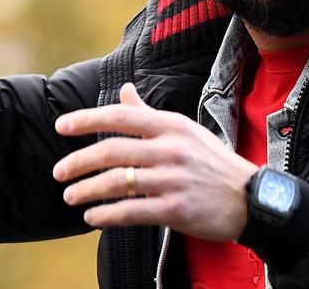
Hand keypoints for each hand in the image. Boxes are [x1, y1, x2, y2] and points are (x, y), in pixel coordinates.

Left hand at [53, 83, 257, 241]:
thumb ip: (148, 113)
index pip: (122, 117)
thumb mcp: (185, 130)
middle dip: (79, 162)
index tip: (61, 126)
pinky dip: (106, 216)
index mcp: (172, 126)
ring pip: (118, 182)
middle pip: (113, 151)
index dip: (87, 120)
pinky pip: (131, 212)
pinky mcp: (177, 209)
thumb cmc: (212, 162)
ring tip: (71, 196)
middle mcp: (172, 149)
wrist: (250, 198)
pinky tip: (93, 218)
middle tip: (58, 172)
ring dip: (87, 190)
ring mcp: (174, 180)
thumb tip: (124, 90)